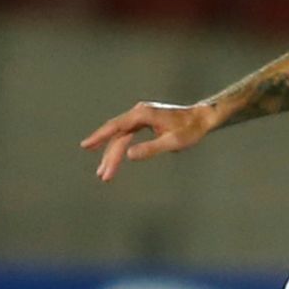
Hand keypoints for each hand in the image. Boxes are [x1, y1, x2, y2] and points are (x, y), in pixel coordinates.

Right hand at [80, 101, 219, 181]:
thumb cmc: (191, 129)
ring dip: (113, 153)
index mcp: (143, 115)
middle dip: (109, 156)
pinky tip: (114, 156)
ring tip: (105, 172)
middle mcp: (139, 113)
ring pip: (122, 136)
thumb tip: (129, 155)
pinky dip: (120, 146)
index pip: (116, 127)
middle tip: (103, 175)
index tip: (85, 146)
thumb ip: (151, 149)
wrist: (203, 118)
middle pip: (118, 135)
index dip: (99, 137)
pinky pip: (128, 134)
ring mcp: (142, 116)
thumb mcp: (173, 142)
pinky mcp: (146, 121)